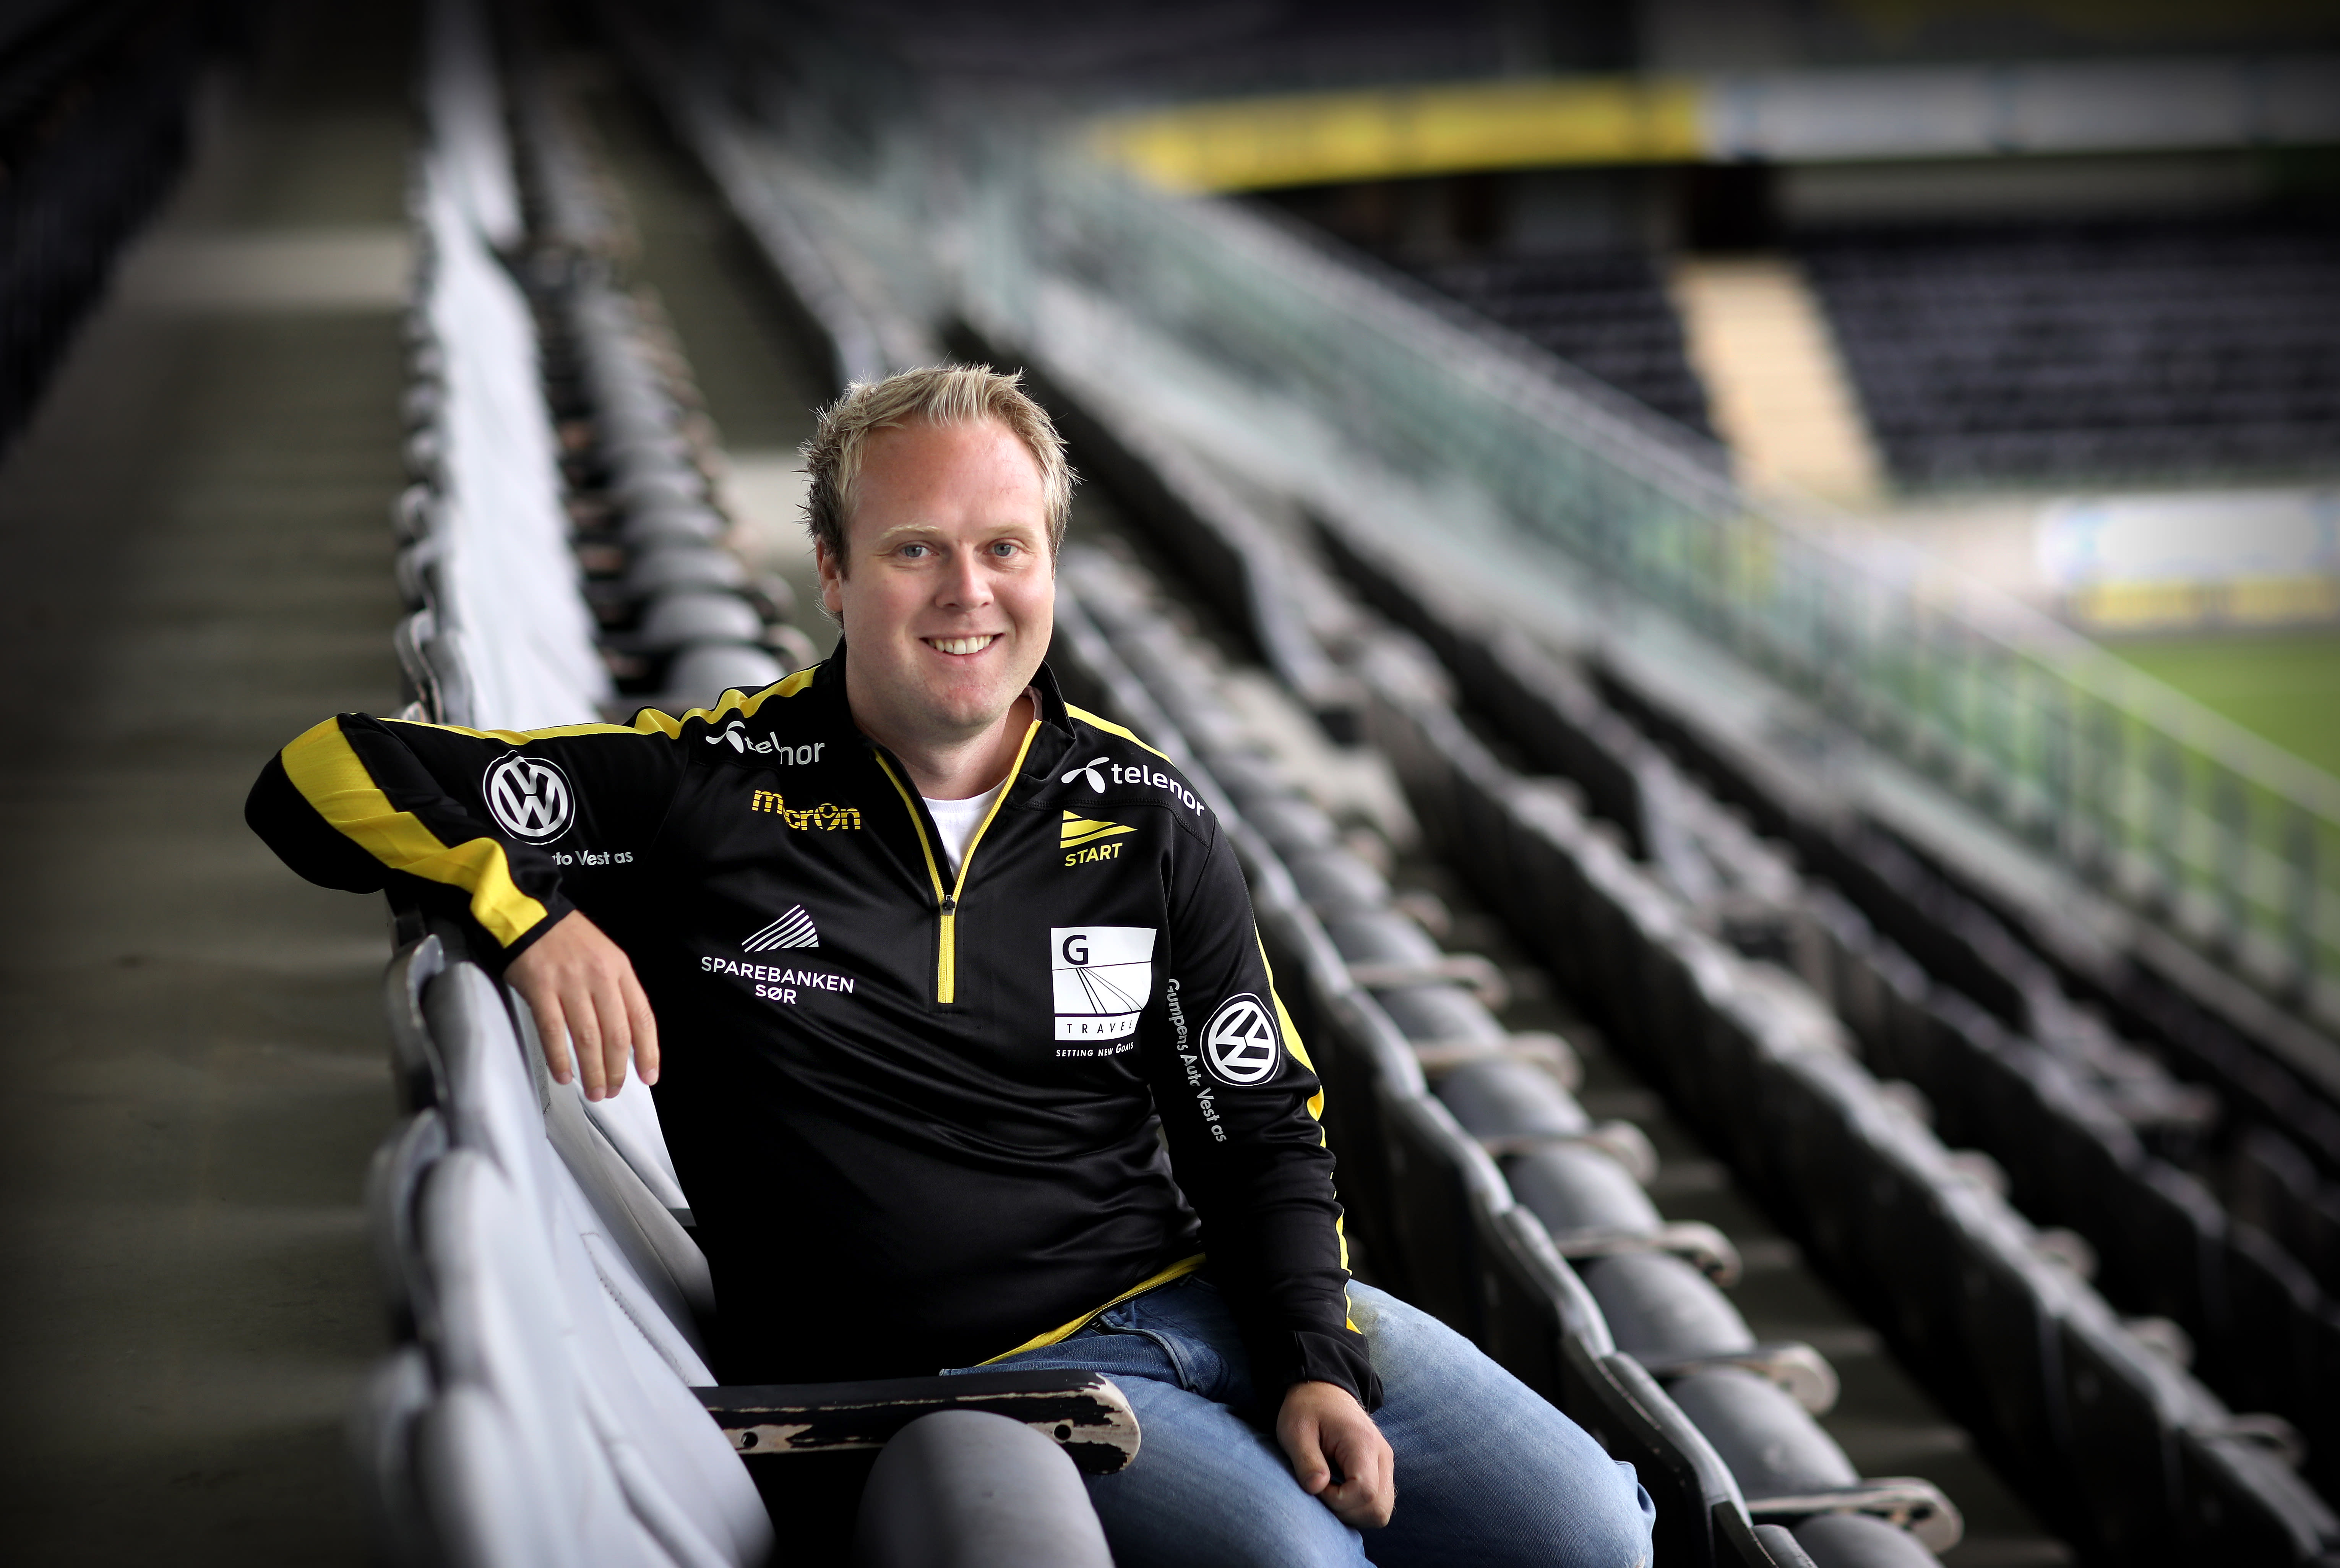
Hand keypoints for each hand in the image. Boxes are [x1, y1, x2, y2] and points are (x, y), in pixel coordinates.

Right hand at [505, 911, 659, 1100]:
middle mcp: (599, 978)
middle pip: (616, 1034)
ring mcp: (569, 984)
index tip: (649, 1076)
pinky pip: (553, 1031)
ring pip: (587, 1038)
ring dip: (592, 1071)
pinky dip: (559, 1058)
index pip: (641, 1017)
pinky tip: (564, 1075)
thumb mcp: (606, 957)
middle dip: (617, 1069)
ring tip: (594, 1091)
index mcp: (620, 970)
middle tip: (612, 1090)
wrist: (530, 914)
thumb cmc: (570, 940)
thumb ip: (618, 992)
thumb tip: (627, 1036)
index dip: (648, 1051)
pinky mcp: (540, 989)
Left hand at [1276, 1380, 1393, 1528]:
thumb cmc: (1306, 1408)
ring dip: (1353, 1513)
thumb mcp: (1295, 1430)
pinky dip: (1359, 1508)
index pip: (1364, 1491)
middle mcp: (1382, 1455)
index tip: (1316, 1485)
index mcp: (1363, 1443)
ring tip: (1329, 1493)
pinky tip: (1338, 1492)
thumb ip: (1306, 1460)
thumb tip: (1316, 1488)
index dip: (1337, 1500)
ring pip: (1381, 1511)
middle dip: (1347, 1512)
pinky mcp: (1380, 1469)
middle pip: (1379, 1508)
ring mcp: (1384, 1463)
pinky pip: (1378, 1502)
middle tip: (1322, 1492)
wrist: (1323, 1390)